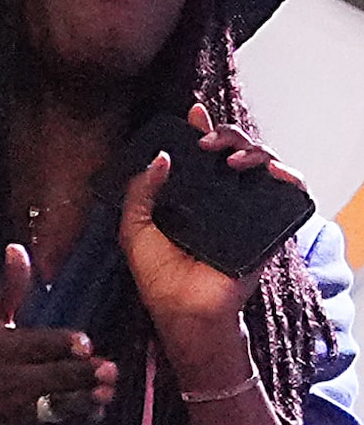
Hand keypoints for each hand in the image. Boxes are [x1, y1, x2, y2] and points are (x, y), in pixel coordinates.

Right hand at [0, 243, 118, 424]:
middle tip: (107, 369)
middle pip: (56, 375)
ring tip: (104, 392)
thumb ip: (8, 290)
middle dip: (84, 374)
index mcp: (1, 349)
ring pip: (63, 404)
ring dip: (87, 399)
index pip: (38, 345)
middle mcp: (12, 380)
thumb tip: (17, 249)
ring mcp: (25, 410)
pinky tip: (93, 409)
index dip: (64, 345)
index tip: (84, 345)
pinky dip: (82, 419)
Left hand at [121, 103, 304, 379]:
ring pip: (263, 163)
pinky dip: (287, 175)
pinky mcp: (269, 225)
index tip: (192, 113)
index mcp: (190, 194)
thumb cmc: (159, 276)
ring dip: (253, 149)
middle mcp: (220, 197)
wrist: (184, 310)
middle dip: (225, 135)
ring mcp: (247, 209)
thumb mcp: (134, 228)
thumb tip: (160, 156)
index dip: (202, 128)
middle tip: (206, 143)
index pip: (202, 153)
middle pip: (234, 150)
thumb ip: (139, 191)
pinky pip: (290, 193)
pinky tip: (271, 171)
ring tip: (232, 158)